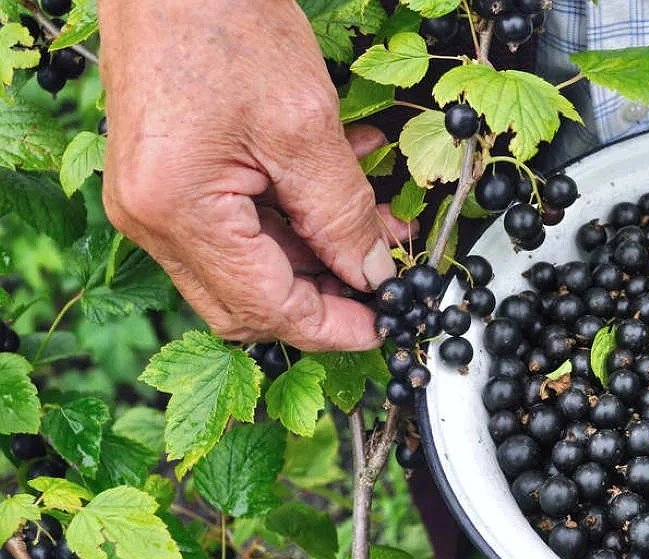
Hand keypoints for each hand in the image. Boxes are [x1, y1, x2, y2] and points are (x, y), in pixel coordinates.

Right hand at [97, 0, 413, 351]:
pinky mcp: (166, 178)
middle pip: (247, 301)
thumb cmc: (221, 19)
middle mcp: (152, 218)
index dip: (332, 326)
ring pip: (247, 265)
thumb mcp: (305, 124)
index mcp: (178, 211)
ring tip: (379, 230)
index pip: (265, 306)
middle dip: (323, 299)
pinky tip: (341, 193)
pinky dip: (292, 219)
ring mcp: (153, 200)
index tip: (384, 324)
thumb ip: (341, 211)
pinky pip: (235, 225)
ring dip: (316, 255)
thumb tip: (372, 272)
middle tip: (382, 285)